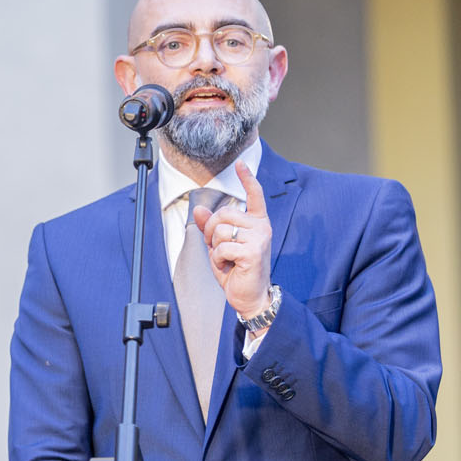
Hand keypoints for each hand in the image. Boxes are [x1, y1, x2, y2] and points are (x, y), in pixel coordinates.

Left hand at [192, 160, 272, 318]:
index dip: (247, 178)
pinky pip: (222, 246)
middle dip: (211, 231)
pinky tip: (229, 266)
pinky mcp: (254, 251)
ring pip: (220, 230)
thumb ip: (210, 227)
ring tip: (226, 259)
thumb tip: (199, 209)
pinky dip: (218, 258)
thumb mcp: (219, 246)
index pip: (254, 195)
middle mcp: (261, 227)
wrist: (249, 297)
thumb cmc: (237, 271)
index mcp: (257, 222)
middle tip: (219, 249)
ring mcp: (260, 238)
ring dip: (215, 247)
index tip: (240, 163)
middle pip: (223, 213)